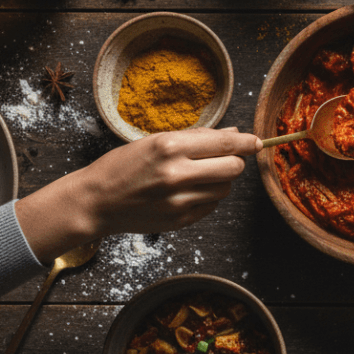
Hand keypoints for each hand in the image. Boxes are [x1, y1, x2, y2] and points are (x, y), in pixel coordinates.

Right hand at [16, 129, 260, 262]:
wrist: (96, 202)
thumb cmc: (123, 166)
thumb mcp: (155, 141)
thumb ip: (196, 138)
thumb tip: (234, 133)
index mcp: (169, 147)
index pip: (225, 143)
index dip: (246, 142)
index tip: (256, 142)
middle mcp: (176, 174)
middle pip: (233, 168)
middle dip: (235, 161)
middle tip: (224, 158)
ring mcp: (179, 201)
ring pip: (224, 189)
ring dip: (219, 180)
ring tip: (197, 175)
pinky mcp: (181, 220)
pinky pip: (211, 205)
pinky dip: (207, 196)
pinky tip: (187, 191)